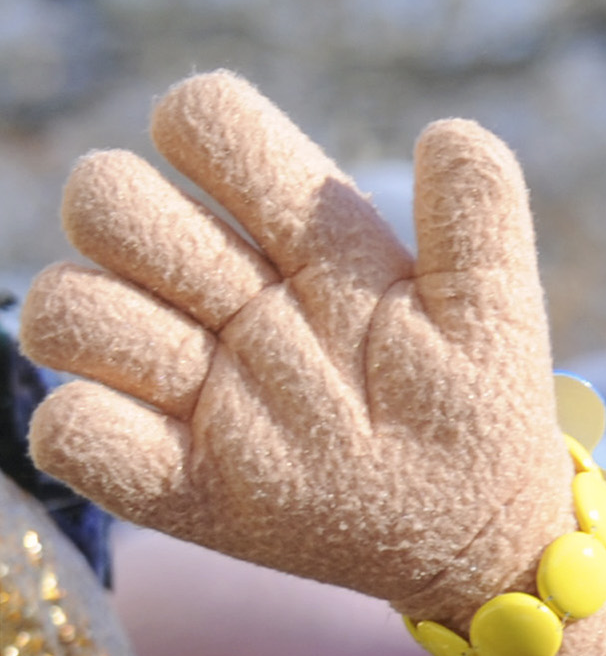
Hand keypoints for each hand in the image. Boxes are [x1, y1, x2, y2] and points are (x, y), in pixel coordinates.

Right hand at [22, 73, 570, 626]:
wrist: (474, 535)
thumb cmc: (479, 412)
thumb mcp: (494, 311)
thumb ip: (481, 214)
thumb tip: (446, 131)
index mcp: (299, 235)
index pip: (202, 120)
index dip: (204, 136)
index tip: (277, 222)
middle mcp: (222, 294)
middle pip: (102, 194)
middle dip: (158, 240)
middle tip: (245, 309)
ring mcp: (183, 381)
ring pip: (61, 305)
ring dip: (131, 339)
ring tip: (224, 389)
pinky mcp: (158, 472)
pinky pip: (64, 427)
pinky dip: (96, 429)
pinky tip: (189, 453)